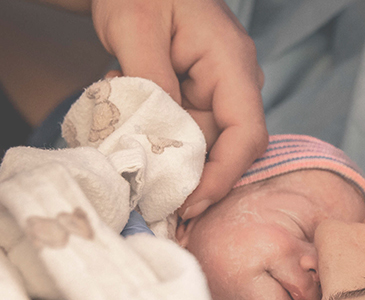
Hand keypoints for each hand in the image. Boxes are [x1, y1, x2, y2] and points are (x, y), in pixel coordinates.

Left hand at [90, 0, 267, 219]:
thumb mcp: (136, 29)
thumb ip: (151, 84)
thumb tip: (162, 138)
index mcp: (231, 63)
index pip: (246, 136)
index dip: (221, 178)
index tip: (187, 206)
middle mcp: (232, 80)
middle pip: (218, 146)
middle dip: (174, 157)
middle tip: (124, 145)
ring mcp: (215, 88)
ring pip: (195, 140)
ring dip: (155, 137)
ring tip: (118, 97)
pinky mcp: (196, 93)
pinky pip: (181, 126)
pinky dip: (152, 125)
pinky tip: (125, 96)